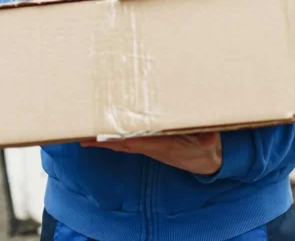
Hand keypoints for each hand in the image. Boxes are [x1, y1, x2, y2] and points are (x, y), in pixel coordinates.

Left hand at [80, 132, 221, 174]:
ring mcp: (150, 147)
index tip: (106, 134)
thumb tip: (208, 139)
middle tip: (83, 134)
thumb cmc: (206, 148)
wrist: (207, 161)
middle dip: (104, 140)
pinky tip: (100, 138)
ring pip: (122, 144)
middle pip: (123, 143)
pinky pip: (127, 144)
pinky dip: (112, 141)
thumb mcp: (211, 142)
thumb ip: (209, 138)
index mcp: (164, 145)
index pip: (139, 141)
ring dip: (103, 141)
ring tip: (84, 136)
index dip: (122, 137)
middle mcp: (152, 147)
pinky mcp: (150, 146)